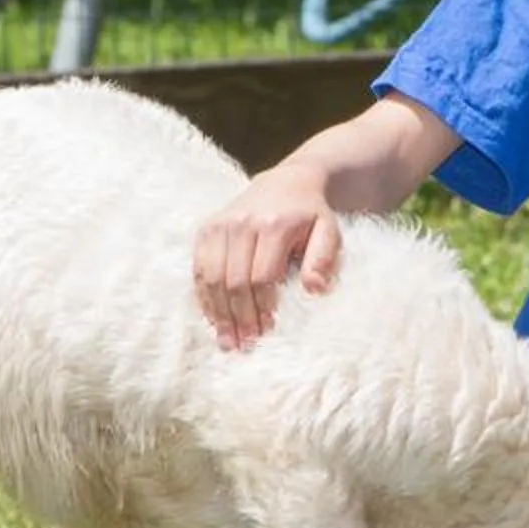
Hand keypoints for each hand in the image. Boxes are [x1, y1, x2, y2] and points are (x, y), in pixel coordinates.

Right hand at [191, 165, 341, 348]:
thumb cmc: (311, 215)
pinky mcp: (206, 229)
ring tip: (228, 342)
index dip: (262, 307)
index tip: (268, 330)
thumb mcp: (329, 232)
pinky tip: (214, 320)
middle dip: (239, 317)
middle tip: (246, 345)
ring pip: (211, 278)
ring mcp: (220, 224)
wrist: (288, 183)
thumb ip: (324, 259)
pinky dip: (204, 298)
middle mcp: (241, 222)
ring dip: (218, 314)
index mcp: (273, 225)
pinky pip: (199, 269)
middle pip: (233, 280)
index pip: (262, 276)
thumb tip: (314, 289)